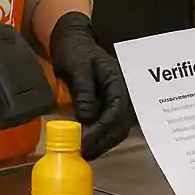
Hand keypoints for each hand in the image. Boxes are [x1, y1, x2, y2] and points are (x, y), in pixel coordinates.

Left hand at [50, 11, 134, 159]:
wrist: (72, 40)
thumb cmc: (74, 51)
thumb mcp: (76, 66)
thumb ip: (83, 91)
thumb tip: (87, 119)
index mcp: (117, 80)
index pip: (117, 111)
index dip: (102, 131)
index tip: (85, 144)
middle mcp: (121, 92)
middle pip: (120, 124)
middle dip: (103, 141)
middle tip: (83, 154)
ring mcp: (115, 99)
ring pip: (116, 128)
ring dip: (102, 143)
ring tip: (83, 153)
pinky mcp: (107, 105)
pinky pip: (108, 125)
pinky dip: (99, 137)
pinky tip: (86, 144)